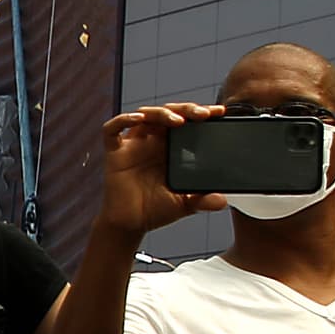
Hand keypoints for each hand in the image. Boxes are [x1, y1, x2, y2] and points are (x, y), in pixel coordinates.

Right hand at [93, 103, 228, 242]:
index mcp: (170, 148)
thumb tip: (222, 201)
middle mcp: (152, 141)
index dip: (201, 114)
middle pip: (168, 113)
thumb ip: (203, 200)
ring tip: (178, 120)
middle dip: (187, 109)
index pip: (187, 122)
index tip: (219, 112)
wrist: (131, 224)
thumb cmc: (154, 210)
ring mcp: (134, 145)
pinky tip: (138, 118)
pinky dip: (124, 120)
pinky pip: (113, 130)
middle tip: (203, 114)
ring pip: (145, 115)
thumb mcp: (185, 204)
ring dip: (162, 113)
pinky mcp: (115, 152)